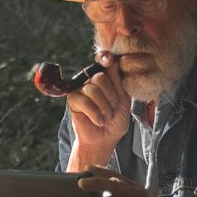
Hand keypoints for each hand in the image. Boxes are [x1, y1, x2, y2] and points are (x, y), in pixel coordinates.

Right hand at [64, 53, 131, 167]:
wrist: (105, 138)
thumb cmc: (115, 119)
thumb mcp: (123, 99)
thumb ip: (118, 80)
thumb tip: (113, 60)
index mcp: (105, 77)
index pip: (104, 61)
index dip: (105, 58)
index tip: (109, 60)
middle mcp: (90, 80)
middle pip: (100, 77)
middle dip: (111, 96)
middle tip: (113, 109)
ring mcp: (80, 89)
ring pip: (93, 90)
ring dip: (104, 108)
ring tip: (106, 117)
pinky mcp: (72, 100)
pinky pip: (84, 101)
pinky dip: (95, 114)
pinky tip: (99, 121)